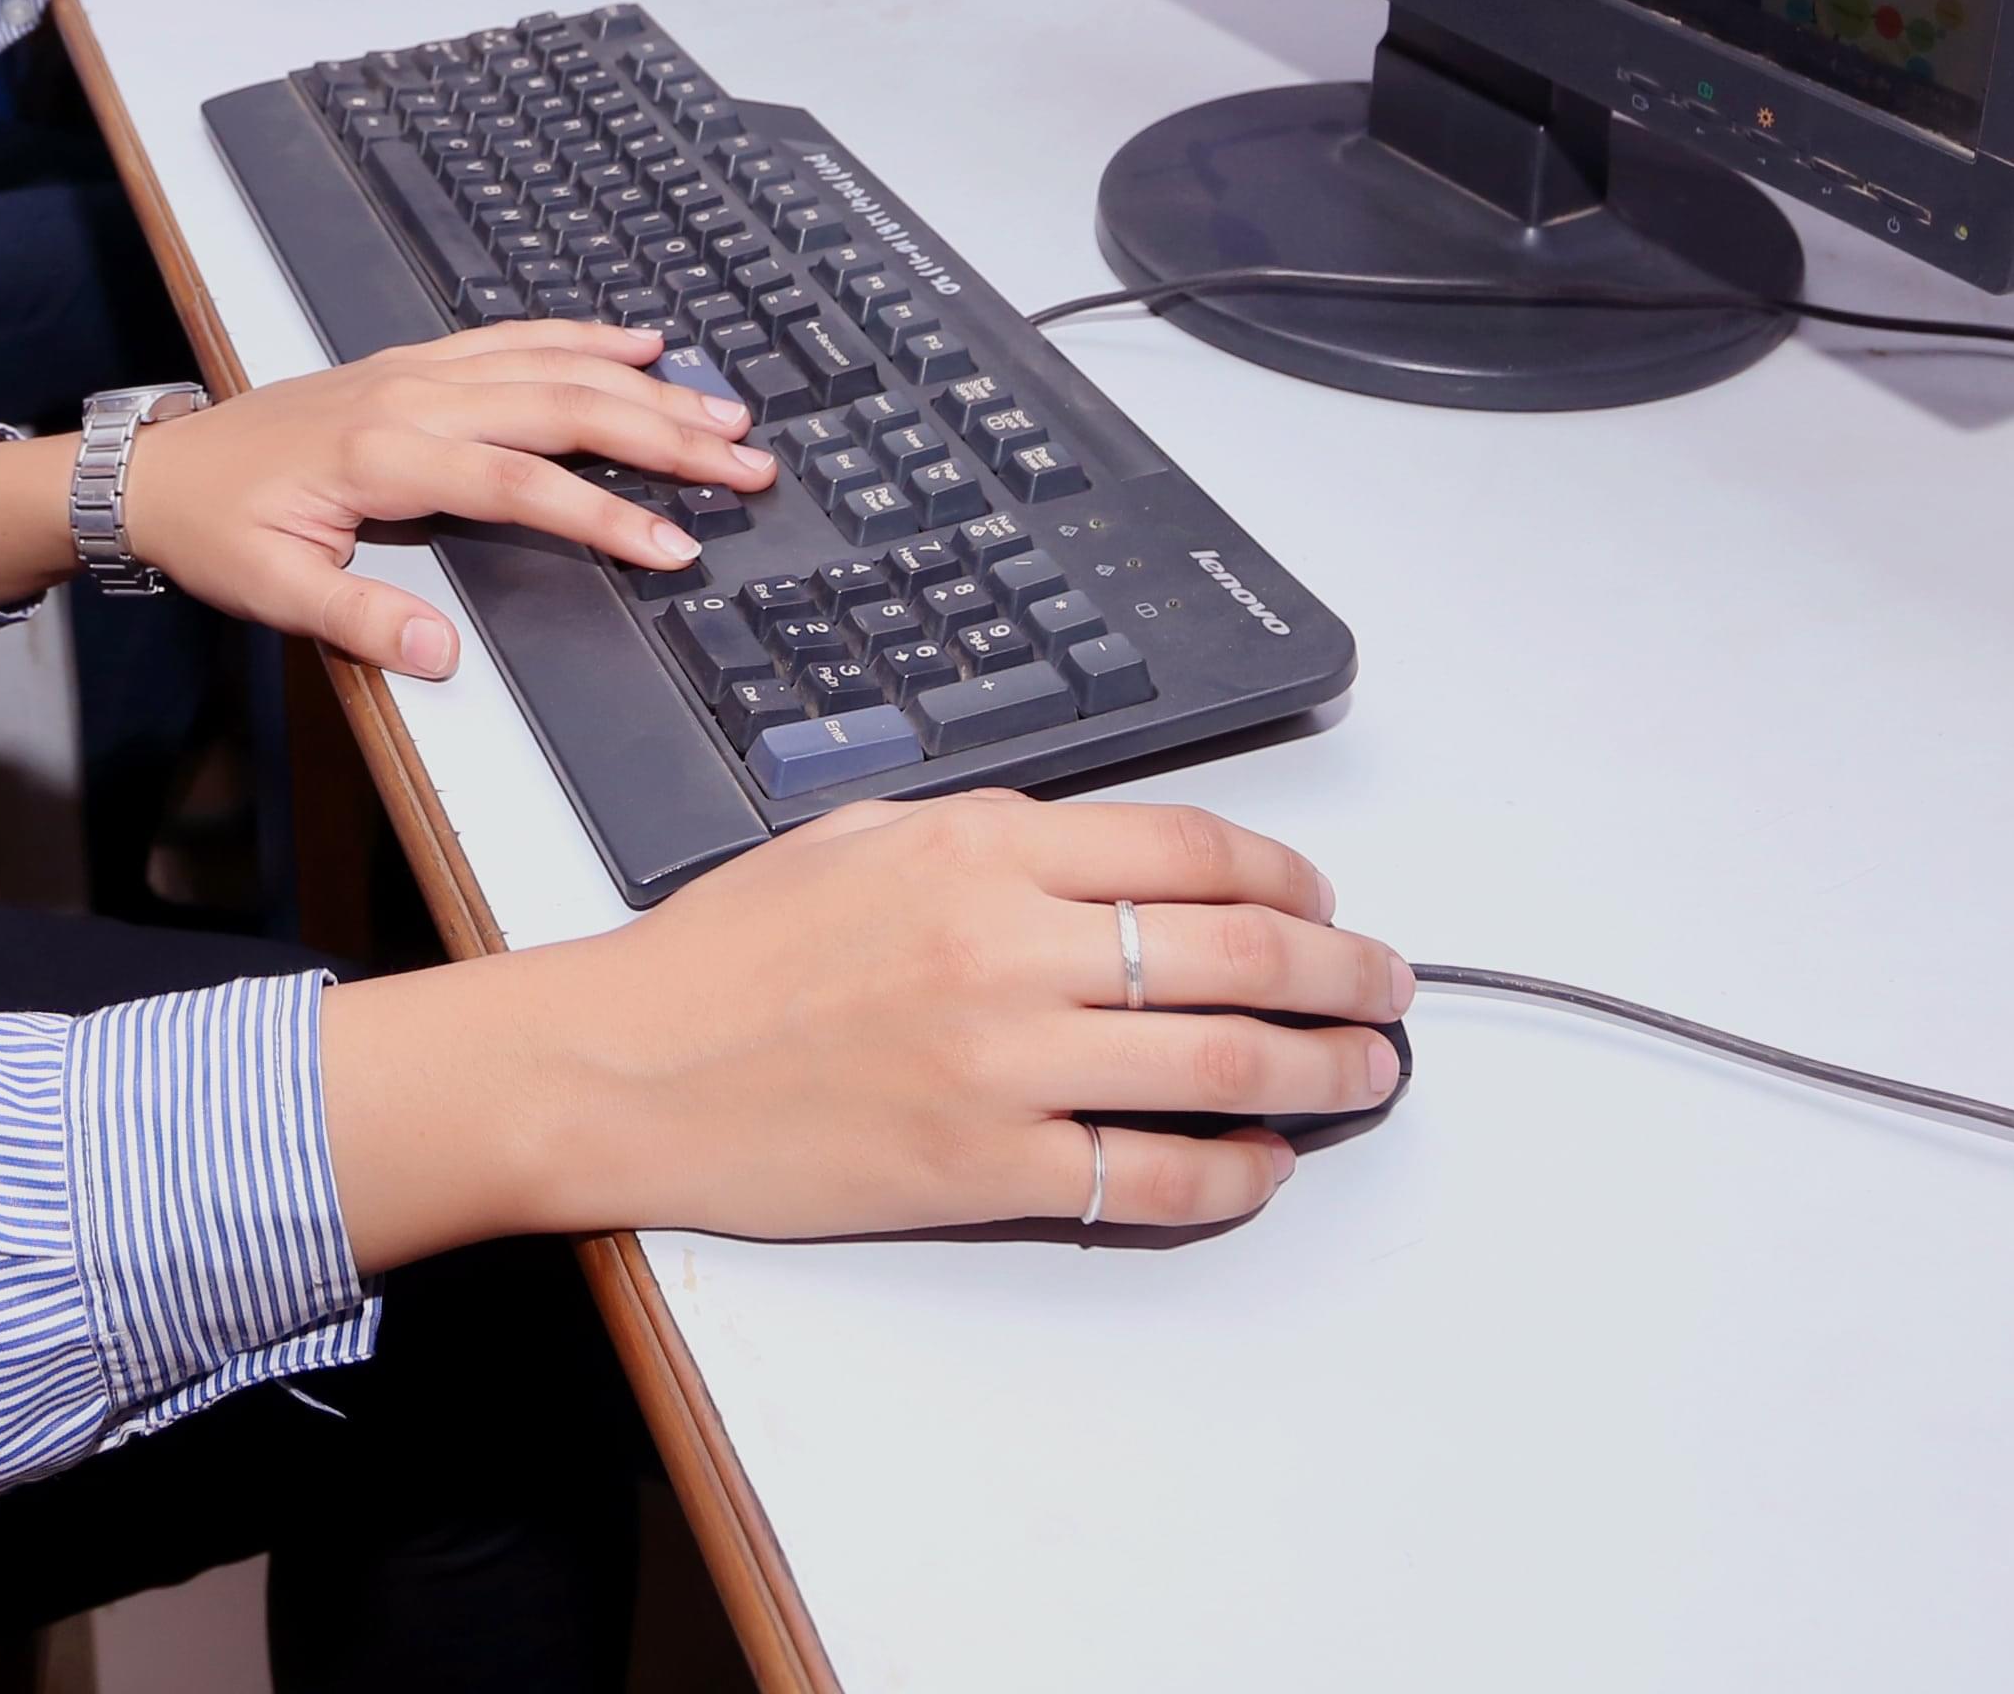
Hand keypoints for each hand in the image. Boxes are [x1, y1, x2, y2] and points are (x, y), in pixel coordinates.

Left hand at [0, 318, 774, 675]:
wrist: (158, 469)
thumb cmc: (217, 529)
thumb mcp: (274, 593)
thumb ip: (363, 619)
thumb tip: (443, 651)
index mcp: (387, 458)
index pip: (523, 486)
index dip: (604, 517)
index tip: (675, 545)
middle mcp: (414, 399)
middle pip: (562, 408)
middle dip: (662, 435)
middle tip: (746, 462)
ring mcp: (416, 371)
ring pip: (551, 366)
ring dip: (642, 384)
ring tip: (722, 406)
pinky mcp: (412, 363)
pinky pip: (513, 337)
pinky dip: (580, 335)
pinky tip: (635, 341)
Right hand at [322, 797, 1413, 1266]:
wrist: (625, 1065)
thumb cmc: (727, 952)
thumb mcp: (862, 835)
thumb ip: (994, 837)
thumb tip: (1110, 859)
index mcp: (981, 850)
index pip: (1192, 850)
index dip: (1286, 879)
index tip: (1319, 902)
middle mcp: (1006, 949)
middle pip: (1238, 954)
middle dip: (1345, 973)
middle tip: (1389, 987)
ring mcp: (1002, 1066)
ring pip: (1220, 1065)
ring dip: (1323, 1070)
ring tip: (1366, 1071)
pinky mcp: (984, 1168)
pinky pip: (1149, 1178)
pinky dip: (1230, 1175)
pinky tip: (1264, 1164)